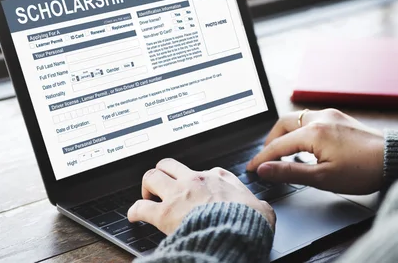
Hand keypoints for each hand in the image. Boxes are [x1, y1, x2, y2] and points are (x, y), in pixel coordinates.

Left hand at [128, 158, 275, 234]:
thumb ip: (258, 205)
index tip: (194, 189)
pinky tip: (134, 215)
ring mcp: (178, 194)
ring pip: (151, 176)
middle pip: (169, 164)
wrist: (236, 233)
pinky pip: (140, 207)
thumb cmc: (249, 221)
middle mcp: (196, 180)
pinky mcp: (165, 213)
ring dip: (147, 186)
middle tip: (163, 186)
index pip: (203, 171)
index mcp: (219, 177)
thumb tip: (263, 210)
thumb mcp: (262, 208)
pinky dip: (135, 210)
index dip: (196, 180)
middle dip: (163, 173)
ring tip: (147, 196)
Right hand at [246, 109, 383, 194]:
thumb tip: (265, 169)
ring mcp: (331, 115)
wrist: (394, 159)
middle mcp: (320, 118)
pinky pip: (311, 119)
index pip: (278, 145)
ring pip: (297, 118)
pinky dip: (300, 130)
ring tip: (283, 152)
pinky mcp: (340, 118)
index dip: (262, 158)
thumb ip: (290, 172)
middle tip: (266, 158)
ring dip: (286, 133)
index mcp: (313, 132)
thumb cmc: (363, 170)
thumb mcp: (322, 178)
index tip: (251, 168)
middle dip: (271, 140)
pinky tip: (305, 145)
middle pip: (283, 124)